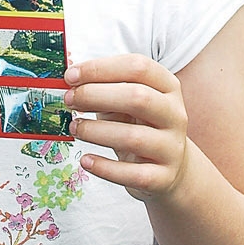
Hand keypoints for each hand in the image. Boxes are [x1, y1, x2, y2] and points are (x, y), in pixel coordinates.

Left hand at [64, 55, 190, 202]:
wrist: (170, 167)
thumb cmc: (138, 125)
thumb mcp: (124, 101)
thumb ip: (101, 87)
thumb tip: (68, 77)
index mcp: (167, 87)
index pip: (138, 67)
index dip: (100, 68)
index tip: (70, 76)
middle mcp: (174, 114)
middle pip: (138, 98)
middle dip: (94, 96)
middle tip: (69, 100)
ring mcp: (172, 147)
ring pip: (133, 138)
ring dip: (95, 131)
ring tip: (74, 128)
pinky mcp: (163, 177)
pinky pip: (133, 174)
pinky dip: (104, 168)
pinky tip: (86, 160)